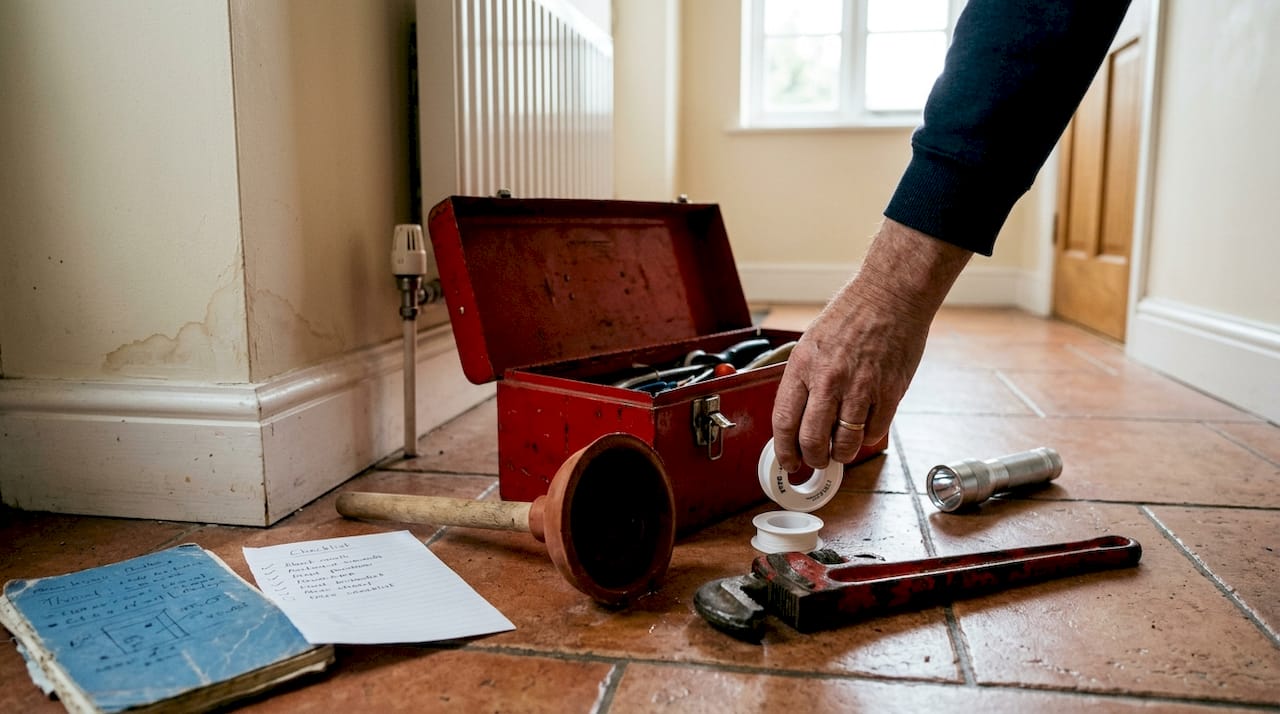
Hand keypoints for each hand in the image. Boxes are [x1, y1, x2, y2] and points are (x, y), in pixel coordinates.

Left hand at [771, 219, 972, 471]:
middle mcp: (829, 380)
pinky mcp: (889, 392)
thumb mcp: (811, 343)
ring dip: (841, 454)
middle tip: (816, 460)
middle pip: (812, 440)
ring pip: (845, 443)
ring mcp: (860, 388)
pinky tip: (864, 427)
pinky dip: (867, 437)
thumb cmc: (851, 315)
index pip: (784, 422)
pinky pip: (874, 431)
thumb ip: (804, 380)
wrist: (890, 295)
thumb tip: (798, 417)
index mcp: (803, 367)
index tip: (788, 461)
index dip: (784, 450)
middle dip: (813, 459)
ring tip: (841, 449)